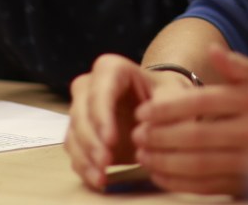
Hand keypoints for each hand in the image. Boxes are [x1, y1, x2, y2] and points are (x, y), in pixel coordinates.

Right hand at [66, 54, 167, 189]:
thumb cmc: (166, 96)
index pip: (100, 91)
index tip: (111, 140)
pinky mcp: (81, 134)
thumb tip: (143, 130)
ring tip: (101, 176)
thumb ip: (165, 107)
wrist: (161, 109)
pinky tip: (97, 179)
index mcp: (111, 69)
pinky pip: (74, 150)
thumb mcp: (174, 95)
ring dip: (85, 156)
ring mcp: (82, 110)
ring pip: (74, 133)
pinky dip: (83, 166)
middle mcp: (90, 86)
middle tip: (105, 162)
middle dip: (91, 140)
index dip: (102, 116)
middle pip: (81, 113)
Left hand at [132, 47, 247, 195]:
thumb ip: (241, 66)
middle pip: (198, 136)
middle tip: (136, 134)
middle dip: (162, 137)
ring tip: (142, 155)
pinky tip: (161, 176)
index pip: (204, 103)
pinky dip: (181, 183)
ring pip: (201, 164)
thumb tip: (213, 50)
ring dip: (166, 161)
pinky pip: (210, 186)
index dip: (170, 108)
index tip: (144, 110)